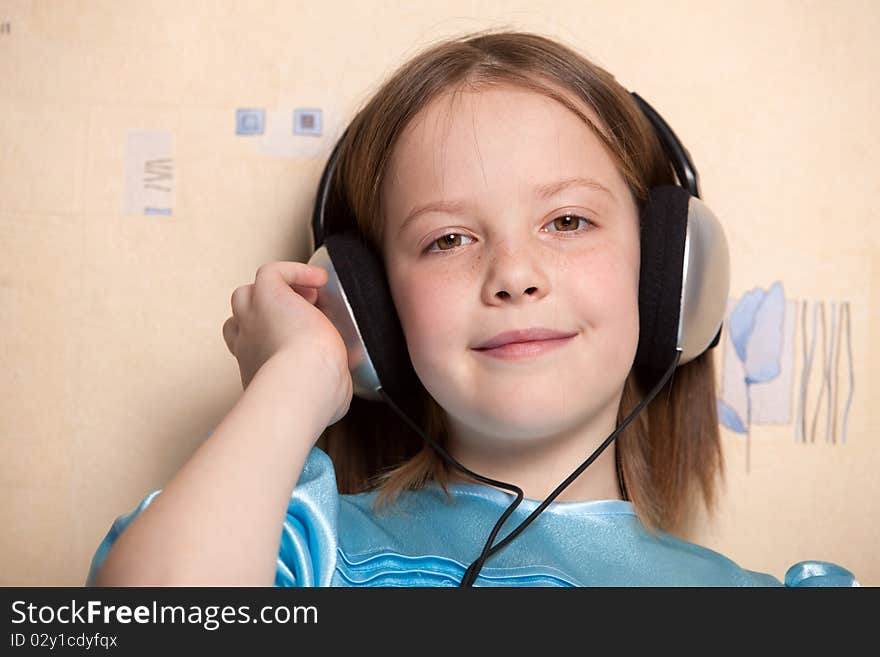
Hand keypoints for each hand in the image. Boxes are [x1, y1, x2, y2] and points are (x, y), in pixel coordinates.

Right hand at [222, 262, 351, 422]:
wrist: (306, 381)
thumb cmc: (313, 395)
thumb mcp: (318, 394)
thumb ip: (323, 386)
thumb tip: (338, 387)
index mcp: (257, 366)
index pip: (247, 346)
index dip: (267, 336)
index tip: (295, 339)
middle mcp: (248, 341)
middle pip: (240, 317)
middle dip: (264, 312)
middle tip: (300, 314)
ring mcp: (253, 317)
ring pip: (246, 293)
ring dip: (274, 292)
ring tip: (308, 296)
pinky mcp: (267, 295)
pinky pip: (272, 271)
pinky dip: (294, 270)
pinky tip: (318, 278)